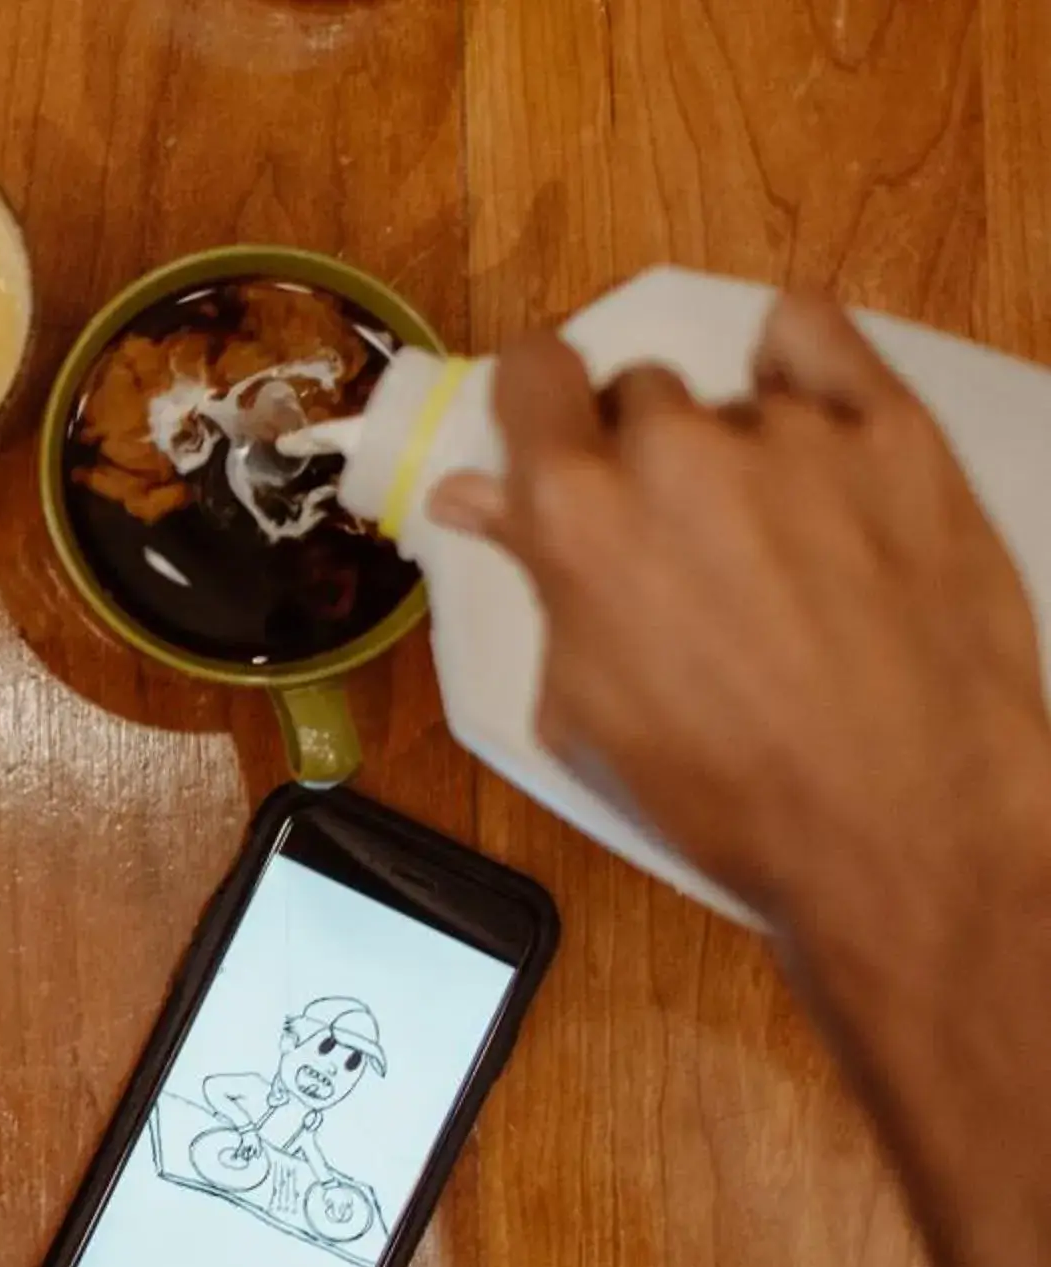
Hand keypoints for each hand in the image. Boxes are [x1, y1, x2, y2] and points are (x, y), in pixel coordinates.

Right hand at [426, 294, 1050, 951]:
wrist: (904, 817)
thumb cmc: (724, 789)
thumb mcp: (585, 703)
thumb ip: (538, 577)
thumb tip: (475, 497)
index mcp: (576, 513)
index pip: (531, 376)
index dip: (539, 403)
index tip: (555, 434)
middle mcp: (674, 448)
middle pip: (637, 391)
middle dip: (643, 450)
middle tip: (681, 535)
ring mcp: (792, 430)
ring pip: (735, 394)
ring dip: (738, 443)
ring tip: (781, 536)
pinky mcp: (894, 428)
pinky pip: (818, 338)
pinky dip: (803, 364)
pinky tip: (813, 422)